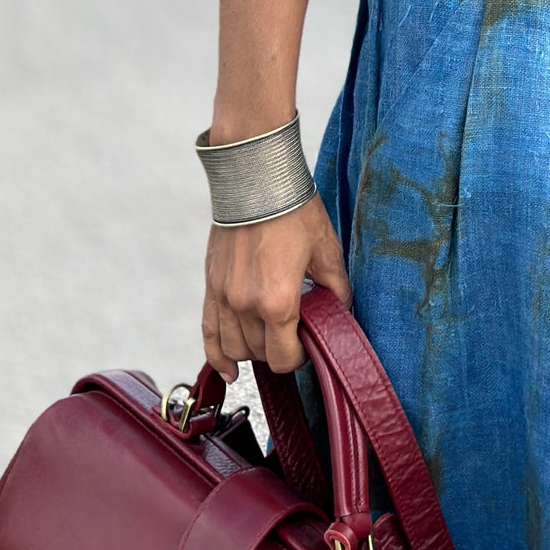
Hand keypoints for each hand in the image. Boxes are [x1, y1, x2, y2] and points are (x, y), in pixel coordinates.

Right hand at [202, 191, 351, 379]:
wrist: (257, 180)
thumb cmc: (293, 210)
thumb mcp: (326, 249)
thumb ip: (336, 288)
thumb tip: (341, 311)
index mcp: (277, 301)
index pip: (284, 358)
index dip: (299, 357)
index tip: (308, 345)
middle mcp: (245, 306)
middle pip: (260, 354)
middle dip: (280, 349)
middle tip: (295, 332)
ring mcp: (223, 298)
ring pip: (235, 348)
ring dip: (254, 350)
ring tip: (270, 337)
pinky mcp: (211, 287)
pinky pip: (208, 333)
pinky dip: (217, 356)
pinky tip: (229, 369)